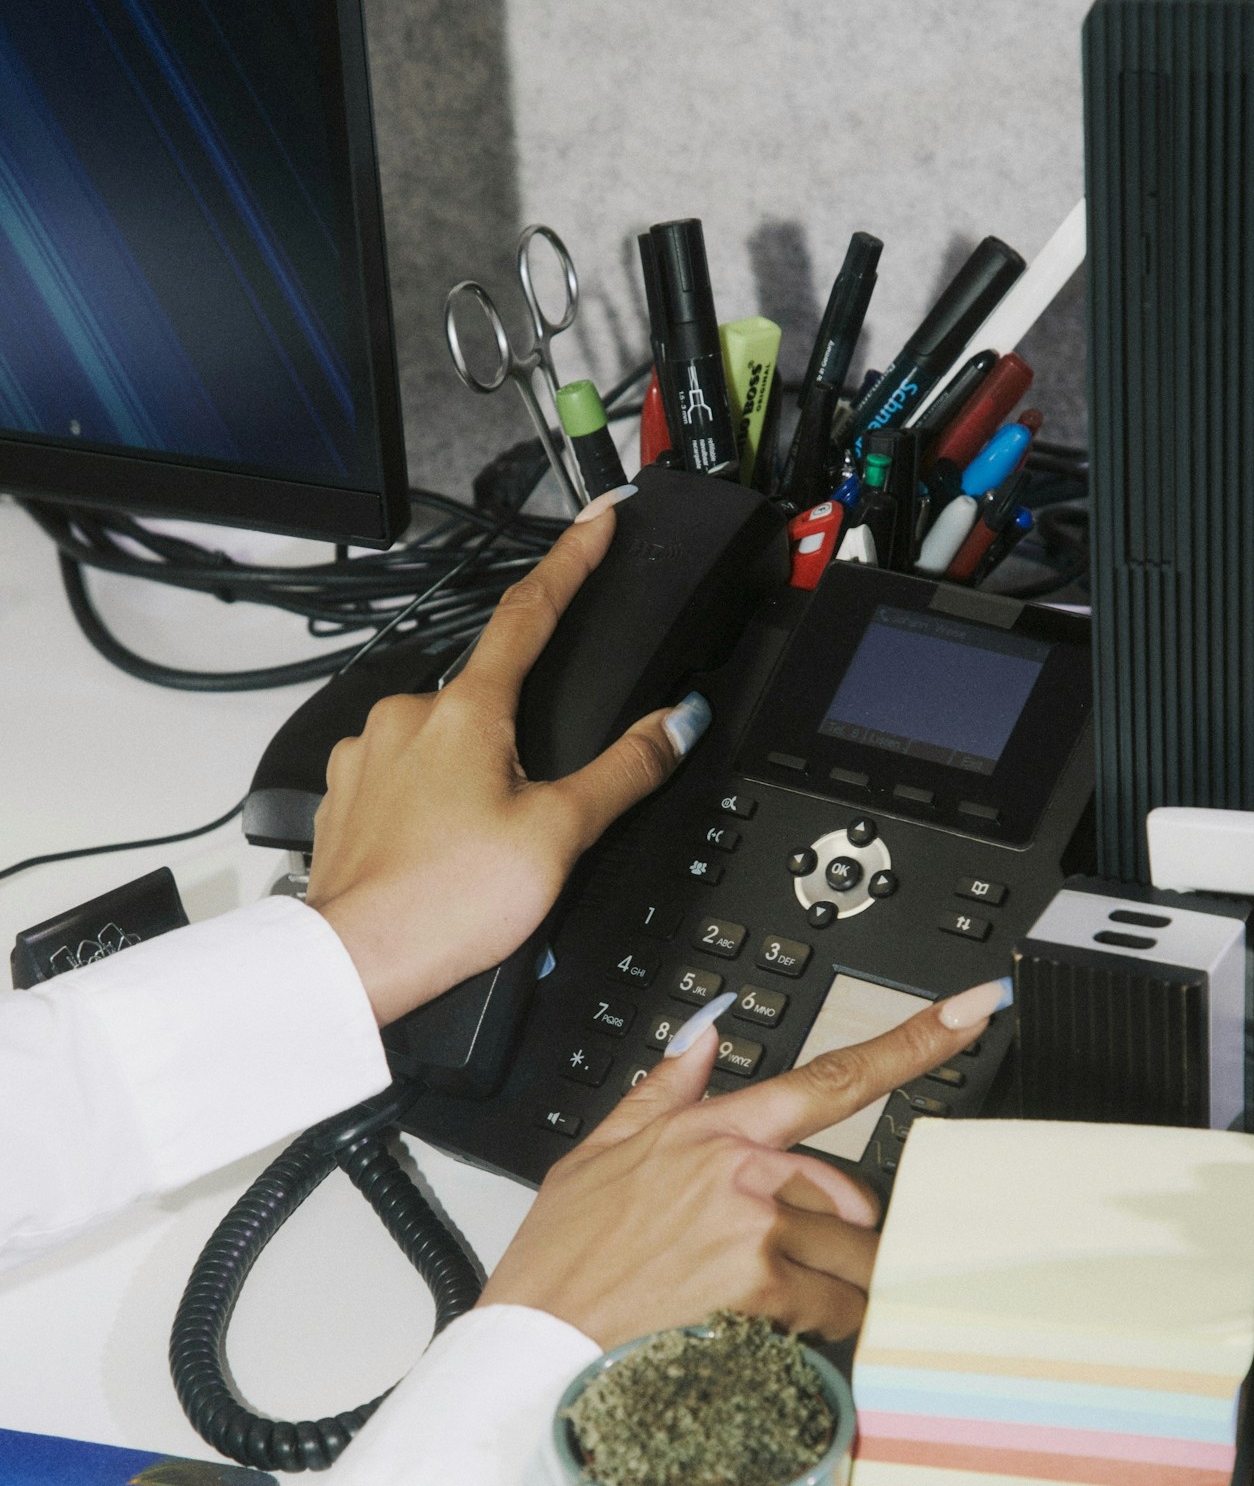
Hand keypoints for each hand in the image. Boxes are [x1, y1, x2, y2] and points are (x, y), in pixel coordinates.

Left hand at [307, 496, 703, 1023]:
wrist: (353, 963)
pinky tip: (444, 851)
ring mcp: (367, 752)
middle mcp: (407, 715)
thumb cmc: (444, 904)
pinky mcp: (344, 793)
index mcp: (467, 710)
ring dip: (472, 777)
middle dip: (518, 738)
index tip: (596, 522)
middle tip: (532, 812)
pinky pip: (402, 777)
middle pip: (486, 694)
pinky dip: (430, 804)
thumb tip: (678, 723)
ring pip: (442, 741)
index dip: (571, 560)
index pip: (531, 610)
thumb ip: (625, 771)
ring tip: (483, 852)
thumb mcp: (559, 835)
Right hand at [477, 982, 1003, 1346]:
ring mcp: (756, 1223)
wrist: (536, 1342)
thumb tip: (707, 1038)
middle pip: (852, 1194)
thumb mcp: (598, 1154)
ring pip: (852, 1253)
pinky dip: (818, 1326)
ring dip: (830, 1286)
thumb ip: (664, 1092)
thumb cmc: (563, 1261)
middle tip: (776, 1269)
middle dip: (833, 1236)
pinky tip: (762, 1331)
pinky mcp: (761, 1282)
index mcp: (713, 1130)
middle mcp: (745, 1168)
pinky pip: (836, 1304)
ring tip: (761, 1307)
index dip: (912, 1041)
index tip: (971, 1012)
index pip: (831, 1077)